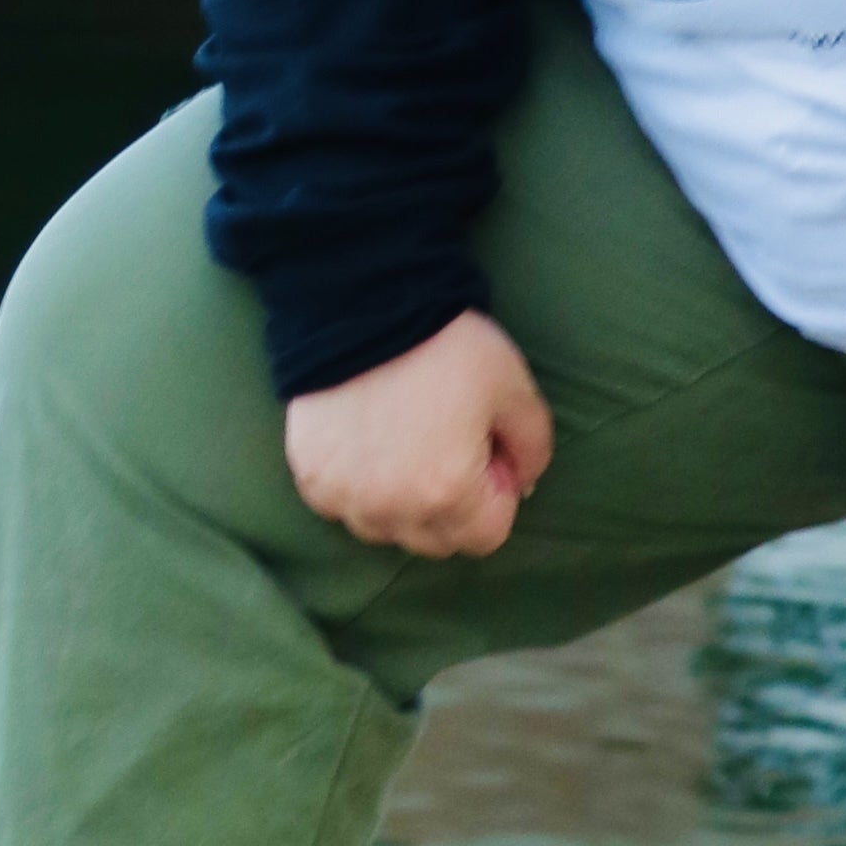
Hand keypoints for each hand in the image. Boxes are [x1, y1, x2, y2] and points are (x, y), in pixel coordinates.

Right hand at [284, 309, 555, 557]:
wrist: (363, 305)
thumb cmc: (446, 347)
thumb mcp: (515, 390)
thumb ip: (534, 450)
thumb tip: (521, 485)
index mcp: (446, 494)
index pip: (486, 536)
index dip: (495, 492)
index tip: (484, 449)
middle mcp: (391, 509)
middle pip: (436, 541)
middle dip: (452, 506)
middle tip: (448, 444)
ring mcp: (344, 497)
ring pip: (386, 529)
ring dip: (402, 504)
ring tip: (406, 445)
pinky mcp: (312, 479)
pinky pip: (344, 507)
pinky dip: (360, 488)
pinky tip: (369, 444)